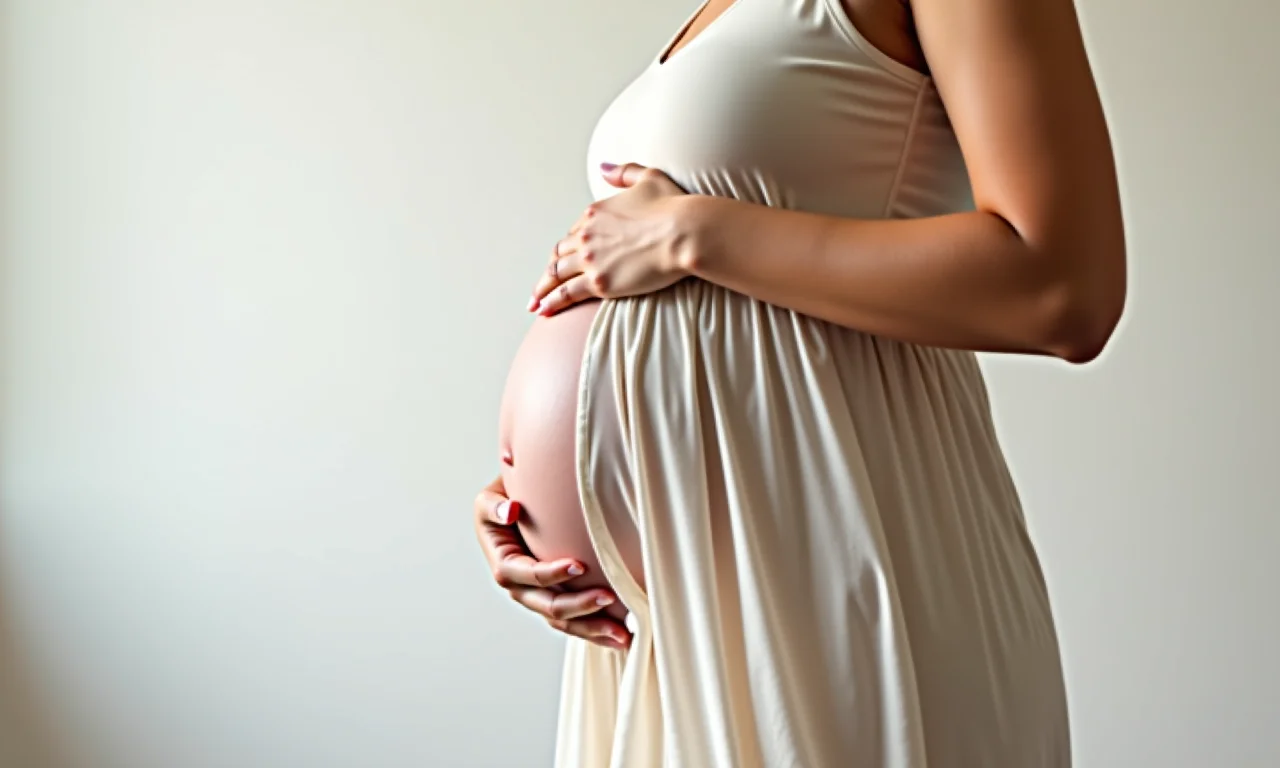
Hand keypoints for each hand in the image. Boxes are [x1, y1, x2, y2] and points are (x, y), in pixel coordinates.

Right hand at [473, 474, 631, 649]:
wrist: (512, 511)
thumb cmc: (503, 503)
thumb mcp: (488, 500)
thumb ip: (494, 507)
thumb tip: (511, 510)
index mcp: (505, 566)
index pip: (530, 575)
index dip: (553, 574)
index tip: (581, 566)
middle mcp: (520, 589)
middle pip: (550, 606)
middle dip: (580, 606)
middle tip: (610, 597)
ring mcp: (537, 599)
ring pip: (564, 621)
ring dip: (592, 629)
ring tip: (623, 634)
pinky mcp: (553, 601)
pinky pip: (572, 621)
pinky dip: (594, 630)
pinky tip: (618, 636)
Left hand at [530, 162, 691, 315]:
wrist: (684, 233)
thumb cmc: (674, 207)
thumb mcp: (649, 177)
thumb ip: (624, 172)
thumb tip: (603, 166)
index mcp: (595, 213)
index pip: (573, 234)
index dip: (567, 249)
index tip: (563, 260)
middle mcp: (587, 235)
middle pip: (559, 255)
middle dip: (549, 270)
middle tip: (541, 285)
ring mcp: (591, 259)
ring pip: (557, 274)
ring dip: (543, 289)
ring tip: (535, 303)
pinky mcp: (599, 282)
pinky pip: (567, 293)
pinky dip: (552, 302)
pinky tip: (544, 311)